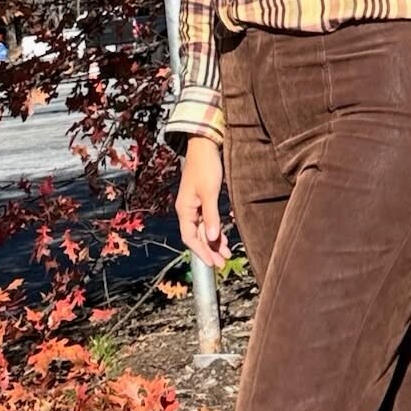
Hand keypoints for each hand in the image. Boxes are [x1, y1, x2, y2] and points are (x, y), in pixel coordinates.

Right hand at [175, 136, 230, 267]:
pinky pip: (207, 220)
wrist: (205, 146)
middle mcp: (187, 209)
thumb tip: (211, 239)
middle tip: (222, 264)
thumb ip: (211, 217)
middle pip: (196, 236)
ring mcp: (194, 205)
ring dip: (213, 241)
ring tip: (226, 253)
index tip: (212, 264)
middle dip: (209, 250)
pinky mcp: (202, 199)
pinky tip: (223, 237)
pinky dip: (215, 229)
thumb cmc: (206, 167)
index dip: (201, 252)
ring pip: (203, 229)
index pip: (189, 238)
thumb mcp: (210, 193)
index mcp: (184, 209)